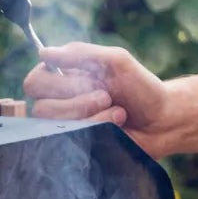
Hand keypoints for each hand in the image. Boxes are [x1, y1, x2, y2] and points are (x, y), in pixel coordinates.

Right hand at [23, 42, 171, 156]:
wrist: (164, 120)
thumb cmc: (141, 87)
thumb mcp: (115, 60)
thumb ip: (80, 53)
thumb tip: (43, 52)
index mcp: (63, 80)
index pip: (33, 83)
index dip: (55, 84)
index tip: (86, 79)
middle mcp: (61, 105)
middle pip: (41, 108)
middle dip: (78, 101)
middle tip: (106, 95)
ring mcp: (70, 129)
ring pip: (57, 126)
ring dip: (92, 114)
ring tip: (117, 110)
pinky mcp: (81, 146)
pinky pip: (74, 141)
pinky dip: (99, 127)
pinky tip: (117, 123)